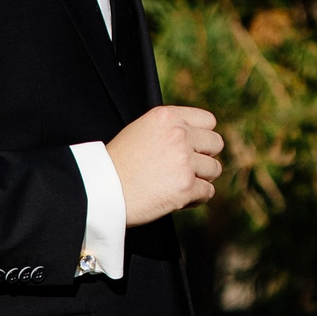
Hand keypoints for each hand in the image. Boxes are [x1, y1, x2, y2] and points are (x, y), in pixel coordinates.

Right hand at [108, 105, 223, 224]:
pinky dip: (196, 198)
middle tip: (185, 168)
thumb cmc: (117, 163)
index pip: (208, 121)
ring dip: (200, 179)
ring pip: (214, 169)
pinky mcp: (186, 186)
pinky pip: (208, 192)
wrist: (100, 190)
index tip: (193, 148)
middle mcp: (179, 135)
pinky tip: (177, 198)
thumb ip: (169, 130)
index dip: (202, 136)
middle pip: (216, 144)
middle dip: (204, 157)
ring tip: (177, 183)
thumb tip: (198, 137)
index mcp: (167, 117)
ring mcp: (184, 161)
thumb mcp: (141, 131)